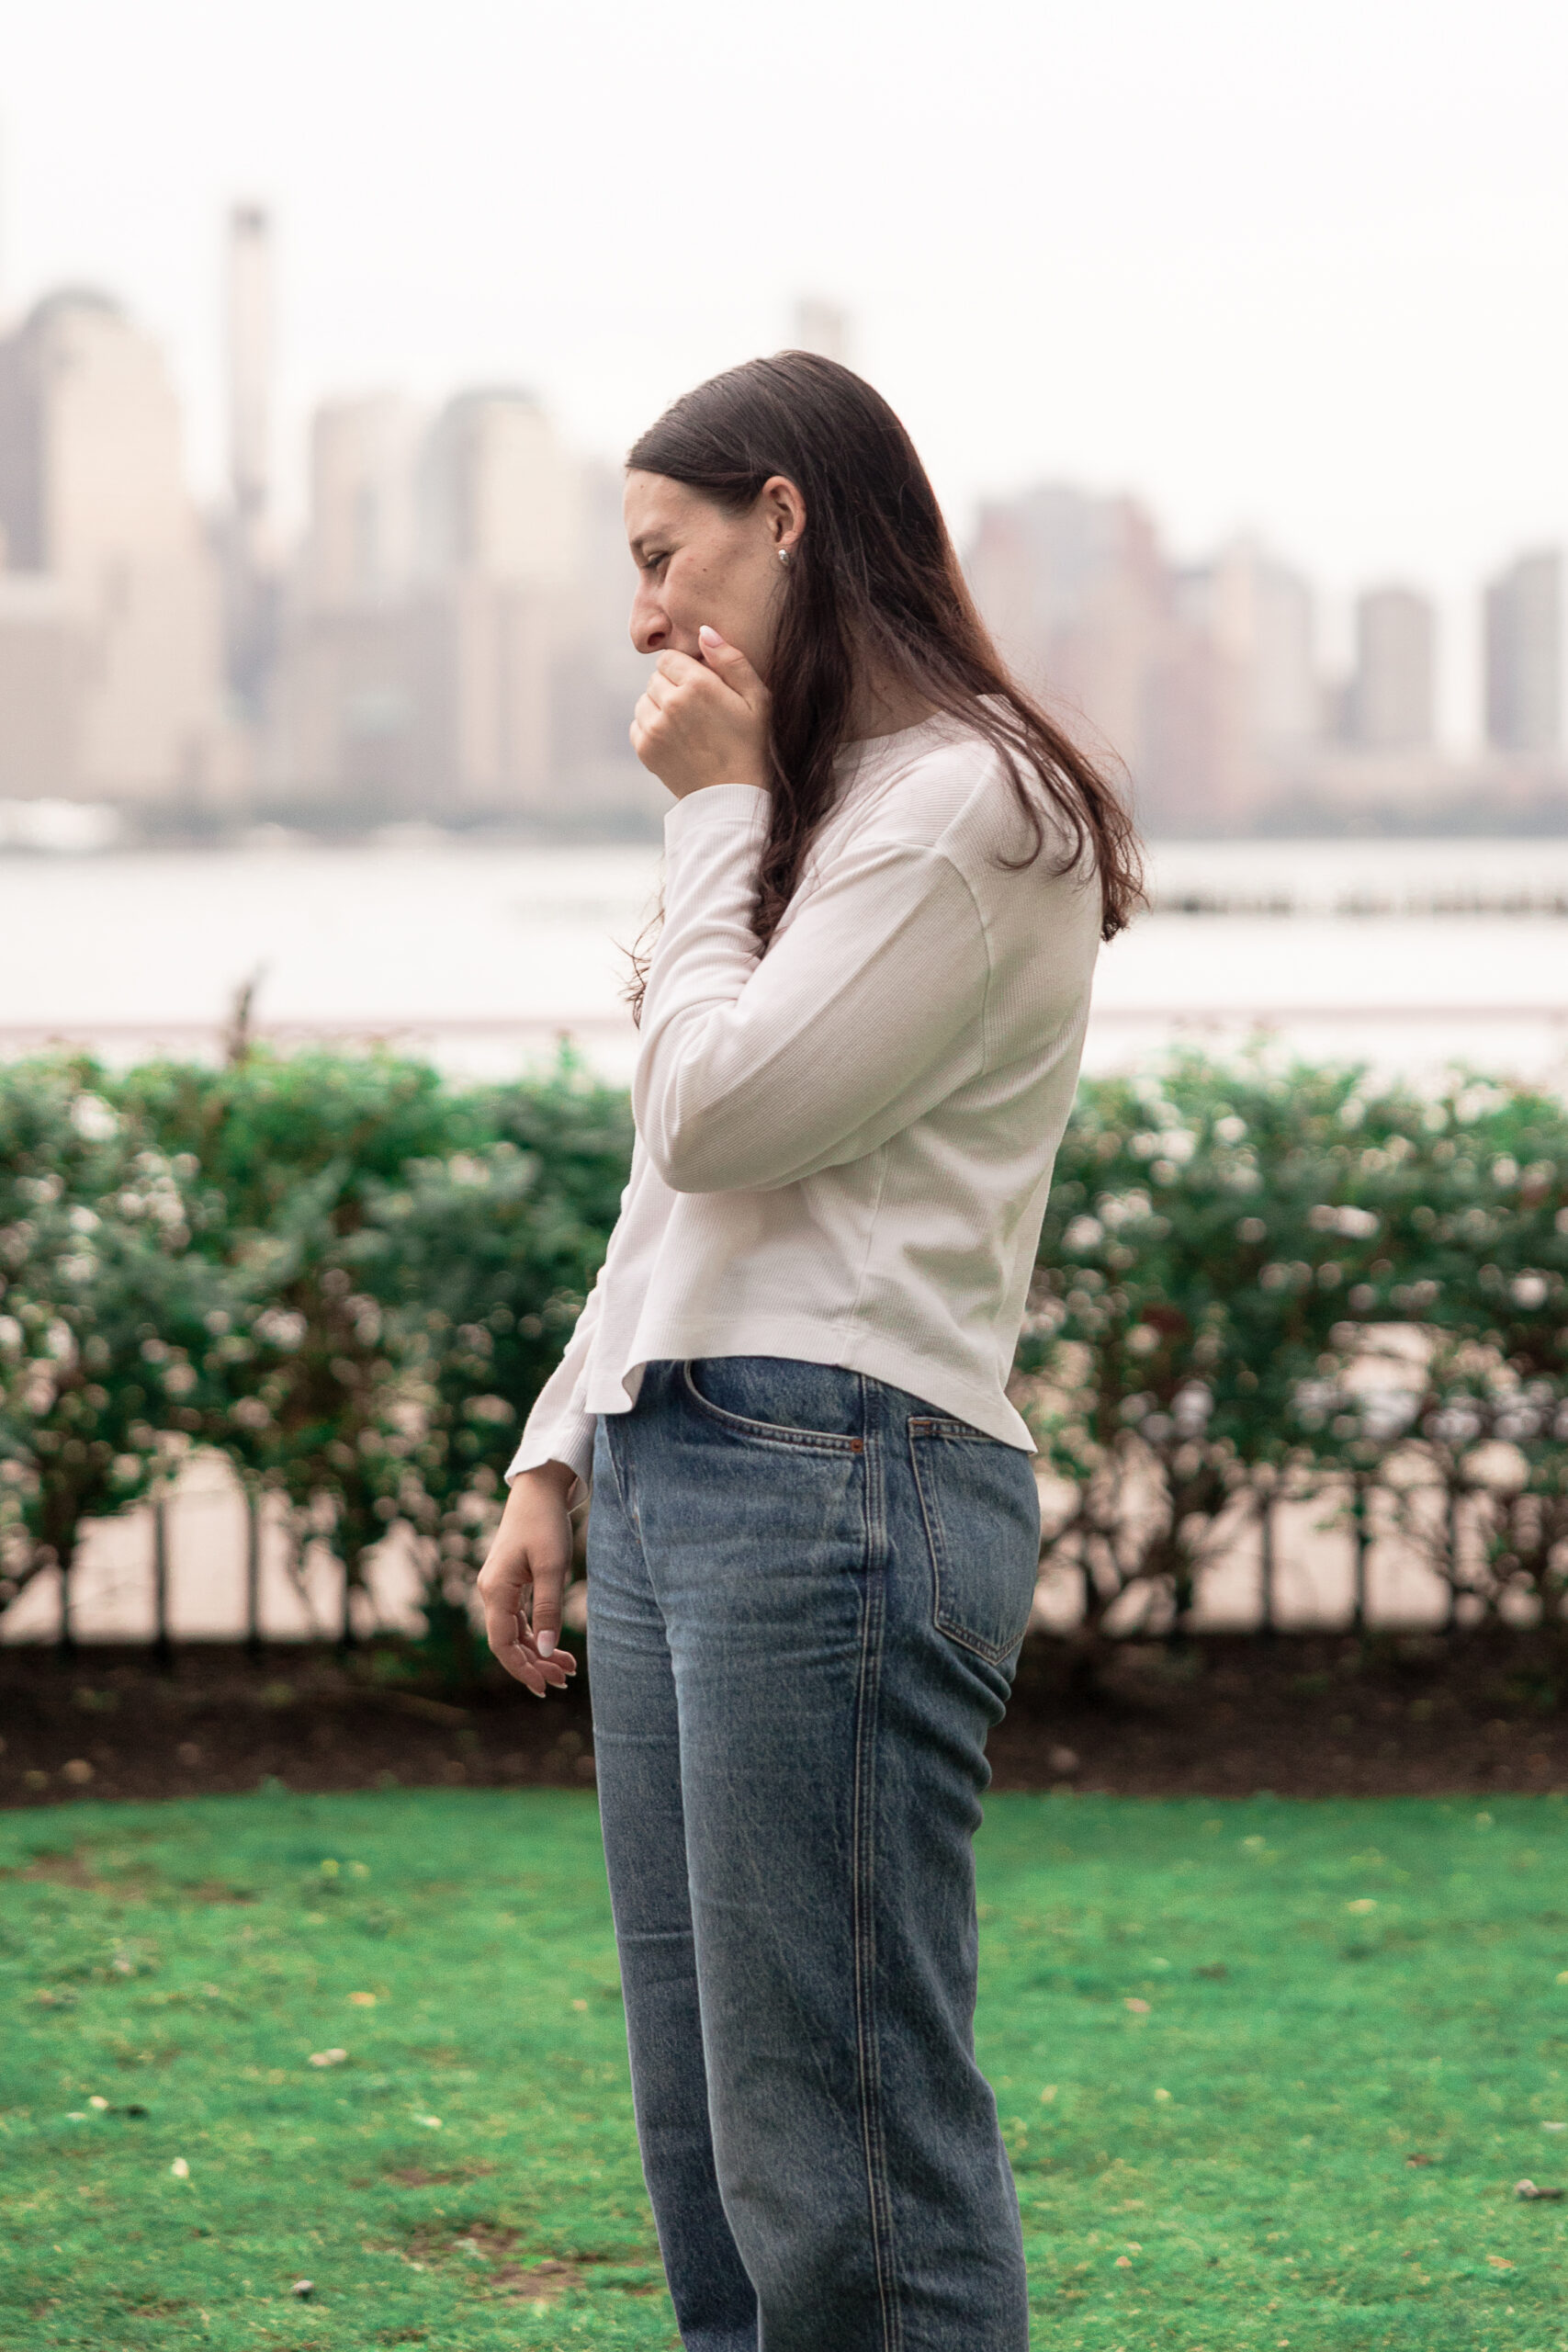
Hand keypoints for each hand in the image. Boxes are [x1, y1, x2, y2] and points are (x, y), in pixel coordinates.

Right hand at [477, 1463, 580, 1696]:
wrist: (540, 1490)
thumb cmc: (546, 1524)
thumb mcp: (553, 1567)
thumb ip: (547, 1610)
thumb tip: (543, 1651)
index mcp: (495, 1590)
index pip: (502, 1644)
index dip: (522, 1669)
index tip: (545, 1686)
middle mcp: (491, 1592)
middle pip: (507, 1642)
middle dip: (534, 1665)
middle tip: (564, 1681)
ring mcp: (499, 1588)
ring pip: (514, 1632)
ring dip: (537, 1652)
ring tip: (567, 1669)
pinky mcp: (510, 1583)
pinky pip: (519, 1619)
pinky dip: (536, 1634)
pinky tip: (556, 1646)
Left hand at [630, 627, 770, 799]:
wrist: (733, 798)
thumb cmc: (752, 745)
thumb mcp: (758, 699)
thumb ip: (731, 660)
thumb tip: (703, 631)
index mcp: (697, 685)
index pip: (669, 659)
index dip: (686, 671)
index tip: (702, 689)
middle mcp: (670, 703)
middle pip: (656, 678)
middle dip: (672, 688)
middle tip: (697, 712)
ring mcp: (654, 728)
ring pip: (644, 700)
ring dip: (660, 708)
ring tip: (686, 727)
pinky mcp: (645, 749)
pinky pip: (637, 724)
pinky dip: (651, 729)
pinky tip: (676, 741)